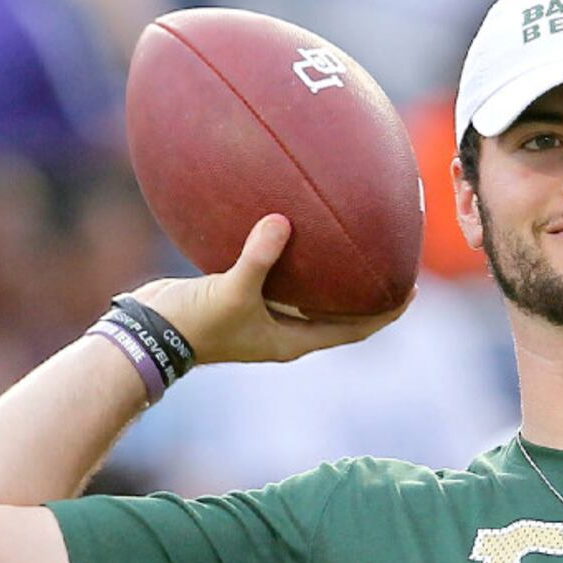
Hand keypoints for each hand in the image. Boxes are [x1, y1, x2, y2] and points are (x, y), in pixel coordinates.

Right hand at [130, 215, 410, 365]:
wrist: (150, 333)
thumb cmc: (194, 323)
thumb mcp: (229, 291)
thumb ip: (258, 259)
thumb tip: (282, 221)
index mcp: (295, 341)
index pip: (356, 330)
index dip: (387, 312)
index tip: (413, 288)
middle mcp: (286, 331)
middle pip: (342, 311)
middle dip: (368, 288)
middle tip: (394, 257)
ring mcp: (266, 316)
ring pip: (312, 292)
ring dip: (332, 271)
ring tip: (352, 238)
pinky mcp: (245, 297)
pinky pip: (280, 274)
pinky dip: (291, 254)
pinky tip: (293, 221)